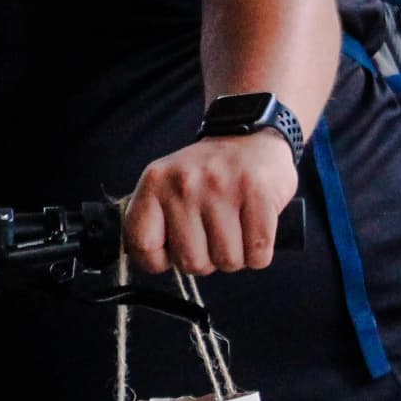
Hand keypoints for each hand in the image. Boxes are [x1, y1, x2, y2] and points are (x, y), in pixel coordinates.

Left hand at [123, 134, 298, 276]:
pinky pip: (258, 254)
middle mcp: (183, 184)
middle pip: (191, 262)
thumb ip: (155, 221)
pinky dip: (258, 254)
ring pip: (227, 261)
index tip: (172, 254)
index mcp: (154, 184)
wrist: (250, 136)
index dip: (158, 262)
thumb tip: (155, 263)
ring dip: (236, 257)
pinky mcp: (258, 192)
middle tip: (213, 238)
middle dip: (207, 261)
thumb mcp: (167, 186)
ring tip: (235, 232)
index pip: (142, 245)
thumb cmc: (206, 175)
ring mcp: (221, 187)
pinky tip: (254, 232)